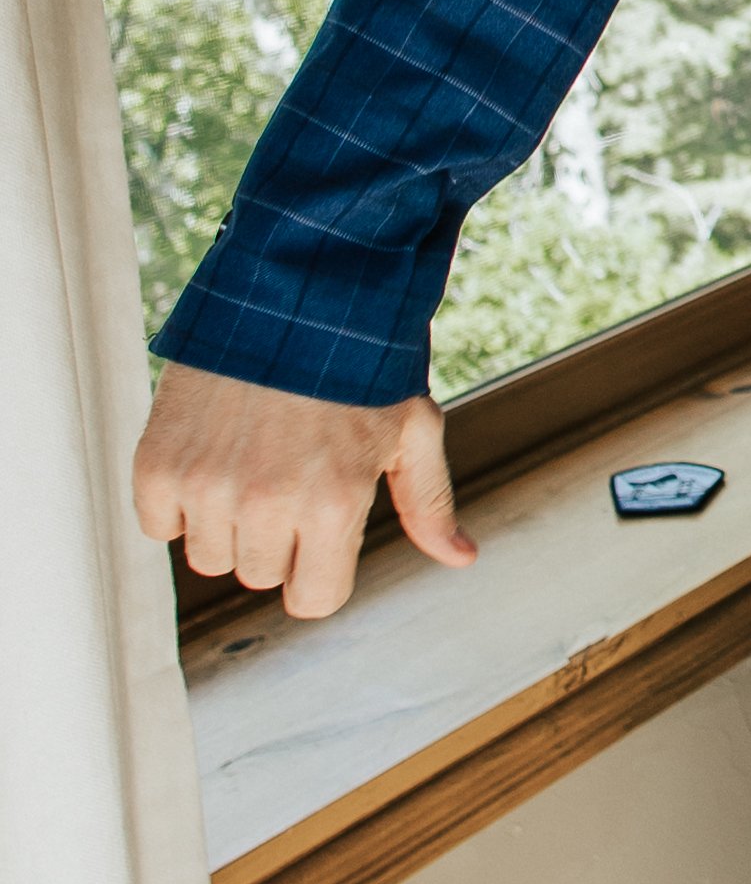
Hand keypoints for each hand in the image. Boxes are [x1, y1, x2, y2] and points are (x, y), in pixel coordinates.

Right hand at [134, 361, 476, 620]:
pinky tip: (209, 450)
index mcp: (334, 503)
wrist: (291, 284)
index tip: (320, 528)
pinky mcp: (157, 462)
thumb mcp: (412, 425)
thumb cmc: (362, 359)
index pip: (314, 599)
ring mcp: (207, 484)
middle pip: (259, 576)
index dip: (320, 568)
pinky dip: (177, 498)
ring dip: (227, 519)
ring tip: (251, 455)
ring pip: (208, 556)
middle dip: (277, 536)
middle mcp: (267, 503)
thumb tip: (460, 558)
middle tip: (287, 472)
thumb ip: (430, 501)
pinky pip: (158, 524)